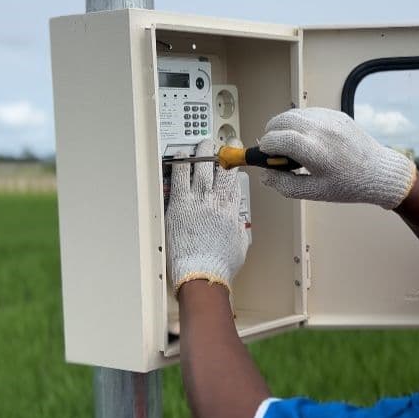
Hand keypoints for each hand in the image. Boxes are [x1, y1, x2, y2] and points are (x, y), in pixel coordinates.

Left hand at [166, 140, 248, 293]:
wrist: (201, 274)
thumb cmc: (218, 266)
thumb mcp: (239, 246)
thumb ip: (239, 230)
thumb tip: (238, 224)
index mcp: (230, 211)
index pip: (233, 181)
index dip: (232, 167)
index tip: (231, 161)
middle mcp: (215, 202)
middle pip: (218, 169)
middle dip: (218, 154)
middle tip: (216, 145)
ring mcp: (197, 201)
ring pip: (200, 168)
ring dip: (201, 153)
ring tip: (200, 143)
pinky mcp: (179, 206)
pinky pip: (179, 178)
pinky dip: (180, 165)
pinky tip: (179, 156)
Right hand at [258, 107, 416, 208]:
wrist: (379, 172)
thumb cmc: (349, 185)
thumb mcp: (314, 191)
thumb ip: (284, 184)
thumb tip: (265, 174)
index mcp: (313, 150)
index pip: (275, 138)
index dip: (265, 147)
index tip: (264, 155)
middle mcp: (320, 129)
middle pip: (280, 120)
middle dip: (271, 133)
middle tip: (274, 149)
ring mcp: (329, 118)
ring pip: (293, 114)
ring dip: (284, 126)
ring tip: (290, 144)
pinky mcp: (336, 114)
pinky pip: (308, 113)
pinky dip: (300, 123)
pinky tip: (307, 138)